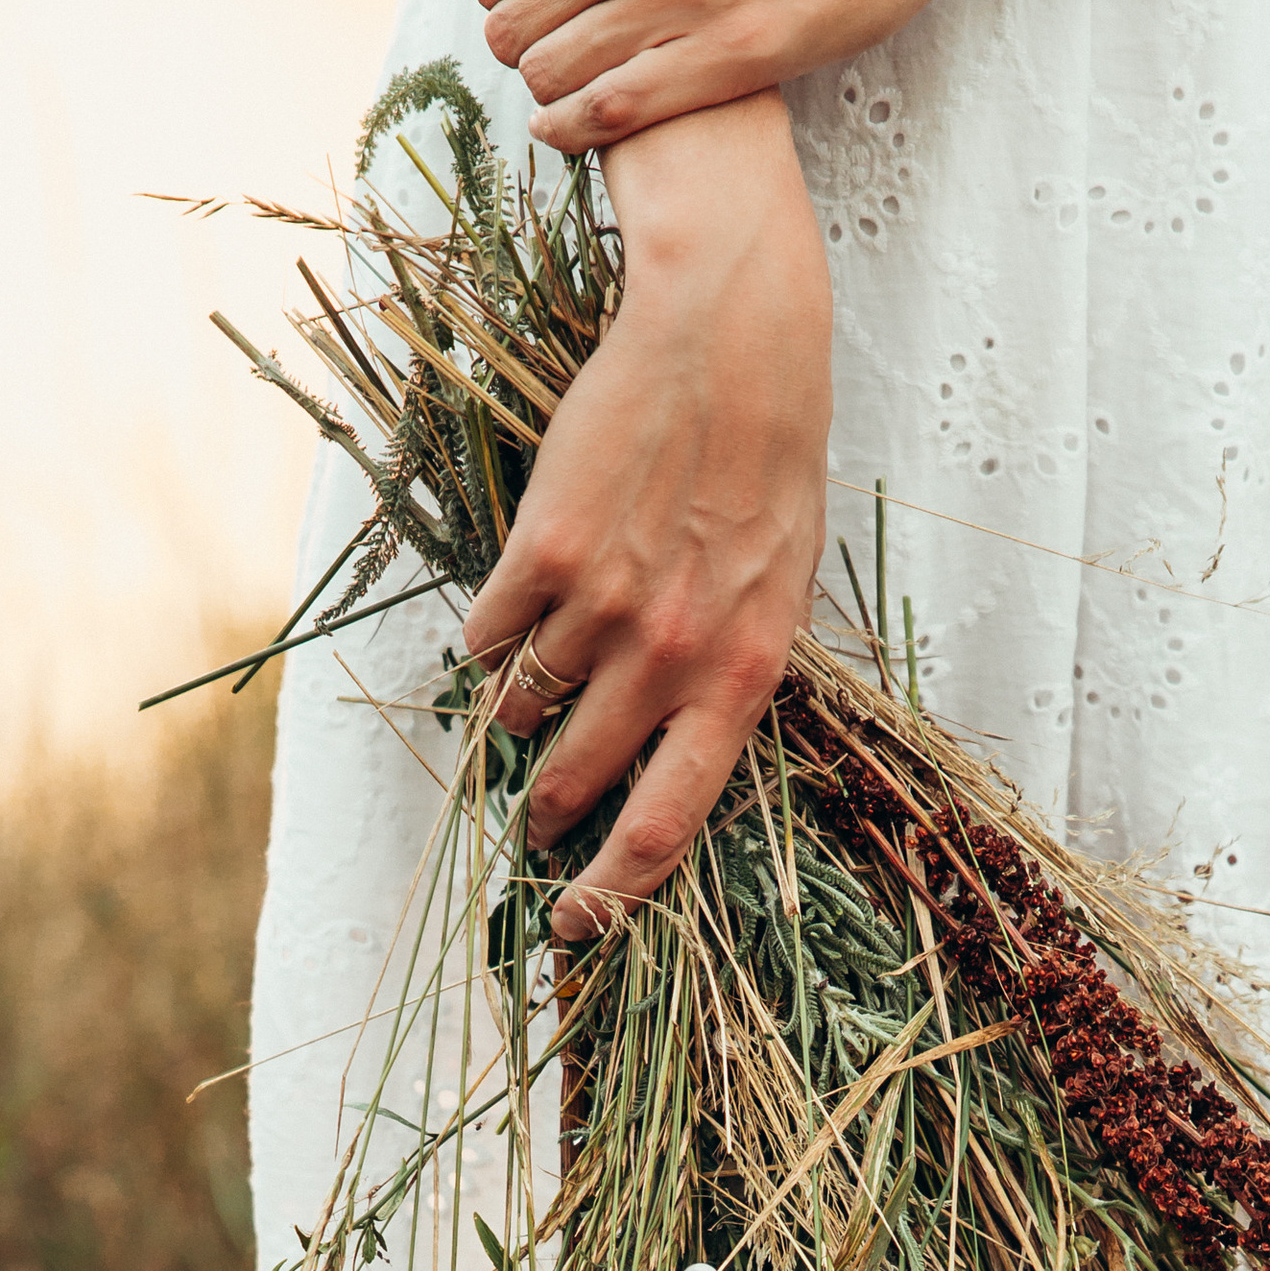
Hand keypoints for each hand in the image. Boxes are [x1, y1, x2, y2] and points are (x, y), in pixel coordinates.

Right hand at [461, 95, 830, 935]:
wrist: (732, 342)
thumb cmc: (768, 471)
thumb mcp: (779, 594)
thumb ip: (726, 681)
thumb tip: (667, 761)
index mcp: (743, 680)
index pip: (669, 823)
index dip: (614, 893)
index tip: (576, 928)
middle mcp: (673, 656)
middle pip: (579, 777)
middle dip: (546, 808)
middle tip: (533, 818)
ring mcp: (605, 606)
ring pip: (523, 706)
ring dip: (515, 713)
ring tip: (526, 694)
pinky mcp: (545, 551)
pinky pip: (490, 632)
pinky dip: (493, 633)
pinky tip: (518, 603)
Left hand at [464, 0, 1000, 155]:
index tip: (523, 0)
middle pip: (512, 23)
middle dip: (516, 43)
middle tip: (546, 50)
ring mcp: (677, 0)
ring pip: (552, 74)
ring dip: (545, 91)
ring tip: (567, 87)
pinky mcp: (726, 60)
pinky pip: (610, 113)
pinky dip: (572, 131)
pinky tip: (570, 130)